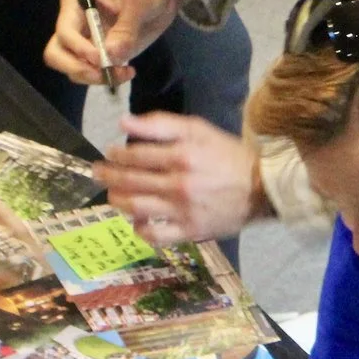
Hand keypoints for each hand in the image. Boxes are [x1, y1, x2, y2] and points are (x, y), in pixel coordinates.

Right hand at [46, 0, 189, 86]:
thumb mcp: (138, 1)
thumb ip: (125, 29)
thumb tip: (110, 56)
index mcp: (76, 4)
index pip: (65, 32)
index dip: (78, 49)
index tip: (100, 58)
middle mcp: (75, 24)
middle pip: (57, 55)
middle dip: (77, 69)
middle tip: (103, 74)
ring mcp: (86, 41)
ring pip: (74, 68)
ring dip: (94, 77)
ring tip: (123, 73)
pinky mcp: (101, 53)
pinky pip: (93, 72)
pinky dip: (106, 78)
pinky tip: (127, 72)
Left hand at [94, 112, 269, 243]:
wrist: (261, 188)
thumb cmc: (226, 155)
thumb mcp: (198, 130)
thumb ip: (161, 124)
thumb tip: (124, 122)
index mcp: (182, 155)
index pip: (135, 155)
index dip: (116, 154)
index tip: (109, 152)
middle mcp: (180, 184)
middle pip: (131, 181)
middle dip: (108, 176)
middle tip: (98, 172)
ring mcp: (184, 210)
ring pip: (137, 208)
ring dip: (117, 200)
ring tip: (112, 196)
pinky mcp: (190, 231)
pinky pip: (155, 235)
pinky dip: (140, 230)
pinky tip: (136, 221)